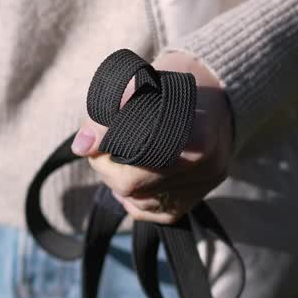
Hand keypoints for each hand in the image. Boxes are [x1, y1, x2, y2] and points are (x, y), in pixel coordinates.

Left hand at [70, 50, 234, 223]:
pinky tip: (133, 179)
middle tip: (102, 149)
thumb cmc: (170, 84)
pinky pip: (154, 213)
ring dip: (119, 183)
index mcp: (197, 133)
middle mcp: (204, 166)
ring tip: (119, 159)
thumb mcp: (138, 84)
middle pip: (135, 184)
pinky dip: (135, 199)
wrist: (216, 93)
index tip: (95, 139)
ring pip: (140, 201)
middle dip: (108, 167)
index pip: (136, 155)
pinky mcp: (196, 199)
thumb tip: (82, 146)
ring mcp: (202, 187)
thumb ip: (107, 113)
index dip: (106, 150)